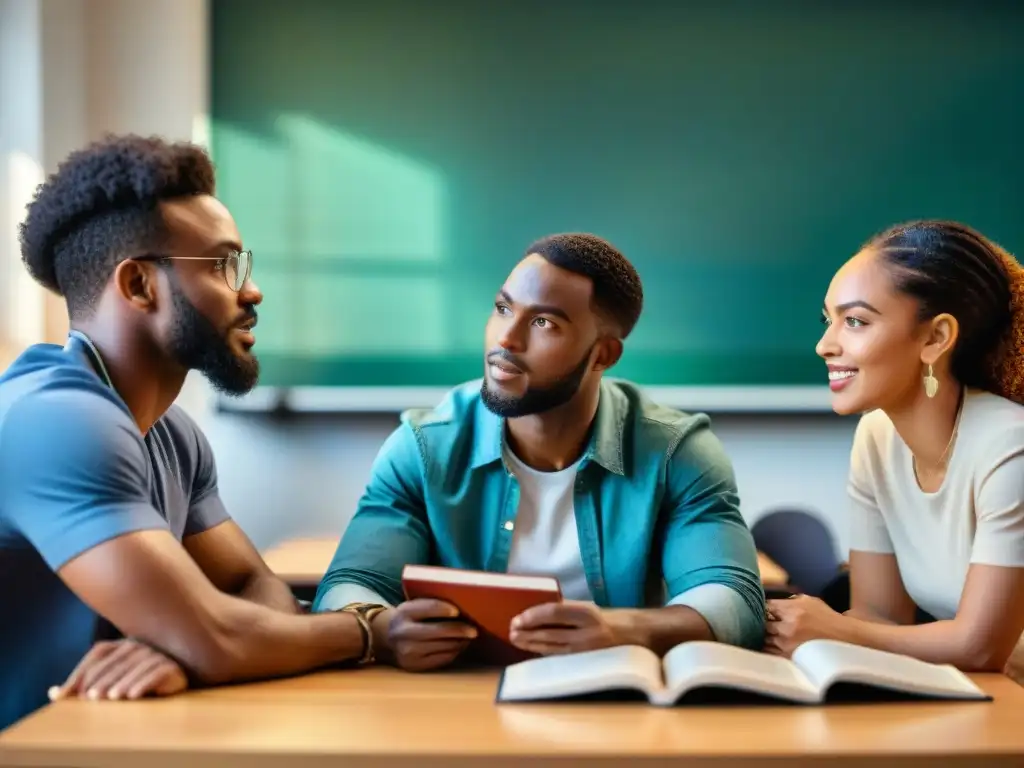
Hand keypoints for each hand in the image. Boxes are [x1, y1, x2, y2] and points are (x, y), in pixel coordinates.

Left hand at [49, 639, 187, 701]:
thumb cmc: (132, 682)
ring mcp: (156, 654)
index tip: (74, 694)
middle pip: (116, 661)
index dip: (85, 670)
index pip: (99, 652)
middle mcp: (137, 646)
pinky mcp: (171, 666)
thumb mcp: (106, 682)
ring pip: (136, 666)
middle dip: (102, 680)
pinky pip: (156, 672)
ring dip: (123, 682)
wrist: (171, 682)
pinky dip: (144, 684)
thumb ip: (81, 686)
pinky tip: (133, 696)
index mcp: (120, 645)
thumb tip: (52, 693)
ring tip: (112, 697)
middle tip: (91, 698)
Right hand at [382, 598, 477, 671]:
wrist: (385, 638)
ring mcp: (408, 652)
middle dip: (460, 630)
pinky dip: (454, 652)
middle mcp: (404, 632)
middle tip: (474, 630)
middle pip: (439, 630)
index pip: (429, 608)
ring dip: (460, 641)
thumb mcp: (413, 606)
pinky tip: (459, 646)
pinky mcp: (414, 666)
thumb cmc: (408, 618)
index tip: (458, 611)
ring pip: (443, 646)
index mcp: (405, 612)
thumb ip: (431, 605)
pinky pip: (442, 659)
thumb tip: (463, 608)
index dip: (445, 609)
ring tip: (468, 637)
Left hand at [509, 600, 629, 655]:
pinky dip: (544, 653)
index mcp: (587, 614)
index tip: (518, 618)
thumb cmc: (608, 619)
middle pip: (550, 634)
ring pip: (552, 649)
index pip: (554, 613)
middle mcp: (587, 634)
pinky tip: (532, 650)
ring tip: (516, 641)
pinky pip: (560, 658)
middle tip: (511, 632)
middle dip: (528, 634)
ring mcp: (586, 652)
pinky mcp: (586, 665)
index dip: (533, 616)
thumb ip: (565, 608)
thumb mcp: (589, 608)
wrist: (635, 637)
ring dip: (531, 645)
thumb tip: (537, 610)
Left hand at [764, 595, 847, 656]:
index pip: (766, 606)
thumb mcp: (809, 601)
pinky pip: (769, 651)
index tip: (765, 609)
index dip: (763, 607)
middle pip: (762, 622)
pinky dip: (768, 646)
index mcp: (792, 610)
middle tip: (764, 621)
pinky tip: (770, 643)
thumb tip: (772, 601)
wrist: (845, 639)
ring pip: (764, 638)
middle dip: (762, 621)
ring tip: (767, 632)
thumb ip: (790, 600)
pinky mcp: (789, 657)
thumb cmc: (827, 618)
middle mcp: (788, 627)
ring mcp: (787, 643)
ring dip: (764, 635)